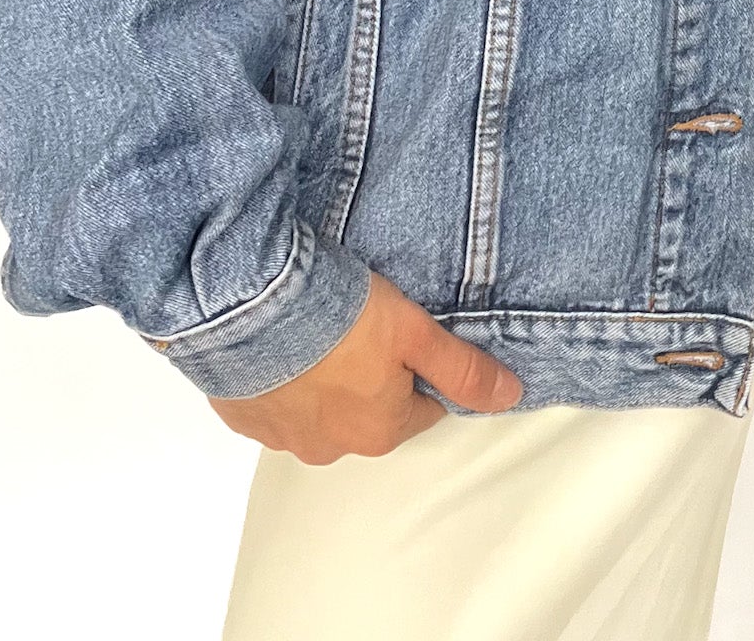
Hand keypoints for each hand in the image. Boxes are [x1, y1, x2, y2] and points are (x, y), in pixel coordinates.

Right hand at [208, 271, 523, 462]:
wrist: (254, 306)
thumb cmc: (341, 317)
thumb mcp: (417, 333)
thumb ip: (464, 369)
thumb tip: (509, 396)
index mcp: (380, 432)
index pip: (421, 407)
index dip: (419, 368)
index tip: (405, 335)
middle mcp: (331, 447)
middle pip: (369, 412)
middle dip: (369, 377)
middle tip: (360, 327)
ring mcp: (282, 436)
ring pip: (318, 410)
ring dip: (322, 380)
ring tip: (318, 331)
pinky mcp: (243, 417)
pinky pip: (273, 401)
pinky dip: (280, 380)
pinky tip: (281, 344)